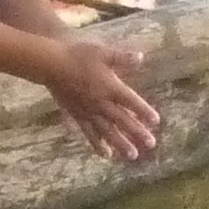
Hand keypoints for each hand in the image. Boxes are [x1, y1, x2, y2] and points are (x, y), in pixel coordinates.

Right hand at [50, 39, 159, 161]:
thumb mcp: (103, 52)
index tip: (156, 121)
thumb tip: (140, 57)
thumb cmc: (78, 56)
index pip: (131, 101)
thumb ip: (122, 58)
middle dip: (137, 132)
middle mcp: (101, 102)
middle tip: (151, 144)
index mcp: (110, 87)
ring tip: (132, 155)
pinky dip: (97, 144)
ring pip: (107, 131)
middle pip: (122, 120)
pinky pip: (89, 133)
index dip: (144, 111)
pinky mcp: (77, 115)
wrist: (52, 65)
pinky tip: (104, 154)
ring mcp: (88, 111)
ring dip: (121, 143)